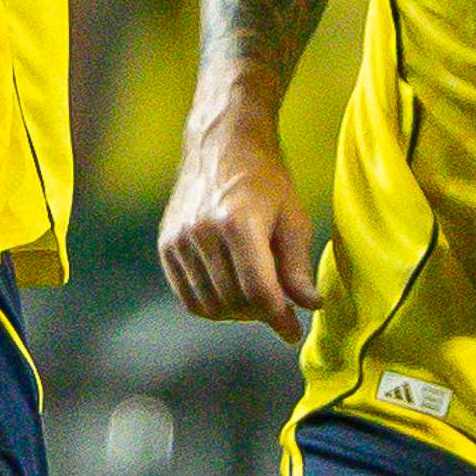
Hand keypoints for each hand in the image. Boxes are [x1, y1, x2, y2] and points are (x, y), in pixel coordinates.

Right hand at [159, 119, 320, 339]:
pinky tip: (230, 290)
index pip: (258, 290)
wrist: (221, 142)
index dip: (278, 318)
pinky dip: (210, 304)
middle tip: (278, 307)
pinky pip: (187, 295)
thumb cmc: (265, 178)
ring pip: (209, 305)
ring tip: (255, 298)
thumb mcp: (292, 217)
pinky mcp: (166, 244)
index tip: (293, 333)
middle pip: (233, 301)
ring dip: (236, 312)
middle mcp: (202, 232)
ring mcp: (179, 239)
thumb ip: (297, 266)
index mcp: (237, 223)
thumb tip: (309, 306)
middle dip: (260, 313)